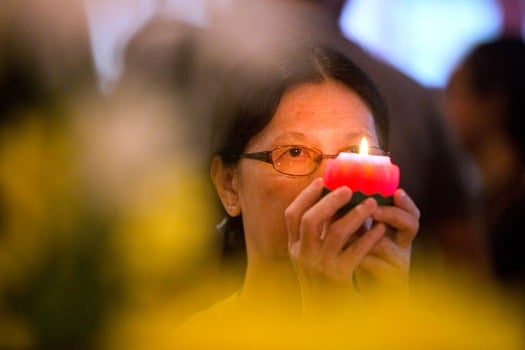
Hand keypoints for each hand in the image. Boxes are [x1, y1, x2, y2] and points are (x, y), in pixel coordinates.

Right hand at [285, 178, 387, 310]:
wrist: (326, 314)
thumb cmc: (323, 279)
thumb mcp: (311, 256)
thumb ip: (316, 234)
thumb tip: (332, 200)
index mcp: (294, 247)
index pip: (292, 214)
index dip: (306, 195)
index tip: (322, 181)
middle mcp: (301, 255)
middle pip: (310, 220)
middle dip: (329, 201)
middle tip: (349, 189)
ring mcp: (318, 267)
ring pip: (335, 233)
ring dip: (355, 215)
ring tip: (371, 204)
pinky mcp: (338, 278)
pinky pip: (355, 253)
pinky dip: (369, 239)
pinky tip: (381, 230)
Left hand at [355, 189, 419, 298]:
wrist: (357, 294)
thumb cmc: (355, 256)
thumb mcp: (357, 233)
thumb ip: (351, 214)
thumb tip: (331, 191)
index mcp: (396, 229)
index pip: (410, 211)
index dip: (406, 202)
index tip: (396, 192)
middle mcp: (403, 245)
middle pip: (410, 223)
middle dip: (390, 214)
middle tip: (373, 209)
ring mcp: (399, 264)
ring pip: (385, 244)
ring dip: (364, 237)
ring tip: (348, 232)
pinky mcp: (391, 282)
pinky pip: (375, 265)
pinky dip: (360, 257)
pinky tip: (347, 255)